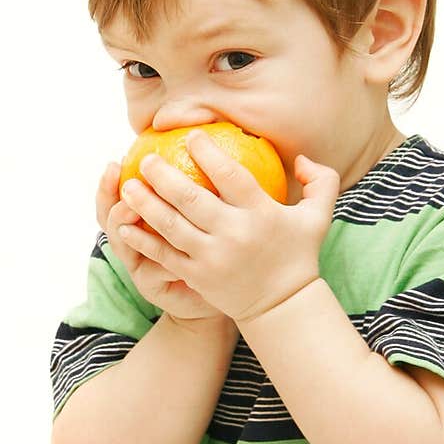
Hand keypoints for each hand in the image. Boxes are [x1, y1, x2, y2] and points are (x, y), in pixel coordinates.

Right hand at [96, 160, 234, 327]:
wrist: (215, 287)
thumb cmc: (211, 242)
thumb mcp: (201, 209)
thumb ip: (194, 181)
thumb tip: (198, 137)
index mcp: (138, 220)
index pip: (114, 196)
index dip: (110, 181)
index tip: (117, 159)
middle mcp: (133, 242)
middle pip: (108, 217)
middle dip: (109, 197)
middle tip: (120, 179)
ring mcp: (140, 265)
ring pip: (122, 244)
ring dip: (127, 225)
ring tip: (133, 209)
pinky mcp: (152, 287)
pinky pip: (152, 272)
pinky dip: (161, 261)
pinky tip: (173, 251)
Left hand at [115, 131, 340, 323]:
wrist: (282, 306)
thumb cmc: (298, 255)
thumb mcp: (318, 217)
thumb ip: (321, 180)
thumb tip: (299, 157)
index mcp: (262, 214)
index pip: (231, 176)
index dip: (208, 153)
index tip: (191, 137)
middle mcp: (235, 234)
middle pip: (191, 198)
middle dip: (163, 175)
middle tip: (146, 159)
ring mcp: (213, 257)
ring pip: (171, 225)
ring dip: (145, 204)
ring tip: (127, 186)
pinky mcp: (198, 276)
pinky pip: (164, 254)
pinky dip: (142, 240)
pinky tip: (123, 225)